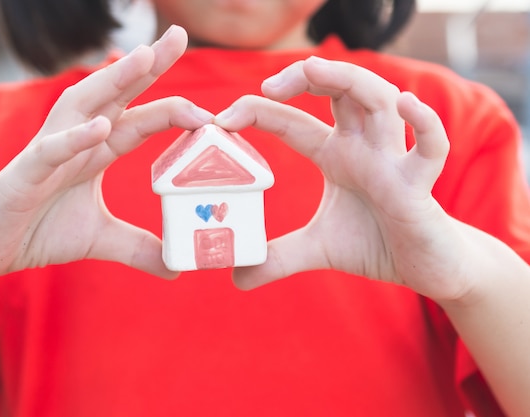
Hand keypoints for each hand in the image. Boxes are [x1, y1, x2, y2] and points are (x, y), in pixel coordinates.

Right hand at [0, 25, 212, 283]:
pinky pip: (50, 151)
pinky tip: (101, 127)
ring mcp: (50, 153)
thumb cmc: (37, 230)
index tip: (210, 108)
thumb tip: (175, 268)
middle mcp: (77, 141)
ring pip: (83, 106)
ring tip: (145, 58)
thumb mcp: (100, 239)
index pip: (140, 119)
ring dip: (113, 81)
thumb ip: (138, 247)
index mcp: (97, 151)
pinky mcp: (24, 175)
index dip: (173, 108)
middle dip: (147, 66)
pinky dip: (74, 138)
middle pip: (116, 95)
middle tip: (178, 35)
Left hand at [215, 57, 470, 301]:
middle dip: (305, 76)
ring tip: (316, 69)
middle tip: (267, 85)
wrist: (428, 267)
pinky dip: (424, 123)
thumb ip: (278, 258)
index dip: (258, 112)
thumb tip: (236, 278)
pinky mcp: (421, 185)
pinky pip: (430, 146)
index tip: (222, 118)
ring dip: (350, 80)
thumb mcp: (317, 249)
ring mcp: (393, 160)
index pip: (293, 122)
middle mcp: (363, 147)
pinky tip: (407, 104)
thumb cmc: (377, 243)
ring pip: (380, 101)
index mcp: (336, 155)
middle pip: (339, 90)